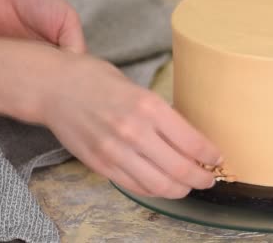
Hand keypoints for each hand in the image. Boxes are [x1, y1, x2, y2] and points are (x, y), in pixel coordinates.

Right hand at [41, 51, 220, 198]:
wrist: (55, 87)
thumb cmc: (98, 81)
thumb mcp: (140, 89)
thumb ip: (164, 116)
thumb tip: (192, 140)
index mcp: (149, 106)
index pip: (192, 143)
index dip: (211, 156)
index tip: (217, 158)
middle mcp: (134, 131)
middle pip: (180, 169)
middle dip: (202, 178)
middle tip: (210, 178)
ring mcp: (115, 151)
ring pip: (160, 185)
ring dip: (181, 189)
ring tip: (189, 185)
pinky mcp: (100, 165)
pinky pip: (136, 187)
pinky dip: (156, 190)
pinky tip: (164, 185)